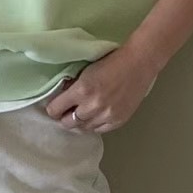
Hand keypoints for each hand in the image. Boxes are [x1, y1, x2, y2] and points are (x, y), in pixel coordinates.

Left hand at [43, 42, 161, 133]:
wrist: (138, 63)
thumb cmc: (111, 61)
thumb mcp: (85, 69)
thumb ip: (72, 84)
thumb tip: (60, 95)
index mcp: (82, 90)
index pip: (55, 110)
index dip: (53, 108)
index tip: (55, 106)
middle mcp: (92, 106)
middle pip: (68, 123)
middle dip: (65, 117)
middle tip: (67, 111)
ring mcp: (107, 116)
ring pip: (83, 128)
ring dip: (80, 121)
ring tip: (83, 113)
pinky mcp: (118, 121)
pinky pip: (99, 130)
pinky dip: (94, 124)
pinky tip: (95, 116)